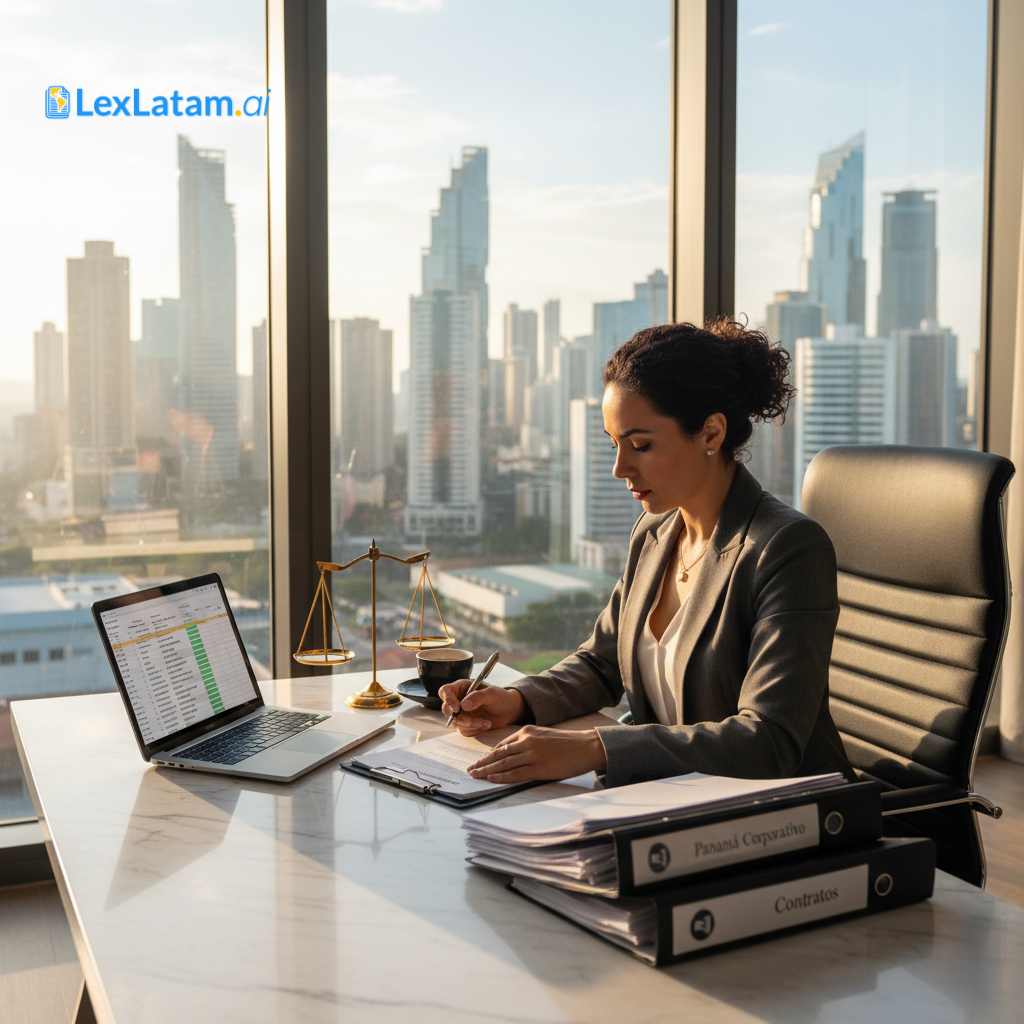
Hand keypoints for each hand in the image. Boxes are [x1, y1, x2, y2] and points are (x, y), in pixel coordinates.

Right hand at [438, 681, 525, 735]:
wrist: (509, 711)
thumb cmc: (500, 697)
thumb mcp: (492, 693)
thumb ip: (478, 697)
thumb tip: (463, 705)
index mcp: (462, 687)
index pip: (445, 691)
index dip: (447, 699)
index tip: (456, 709)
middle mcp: (459, 700)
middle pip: (447, 710)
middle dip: (460, 718)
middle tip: (471, 721)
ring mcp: (462, 713)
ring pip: (456, 723)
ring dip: (471, 725)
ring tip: (487, 722)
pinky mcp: (467, 724)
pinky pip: (464, 730)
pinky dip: (475, 730)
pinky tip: (486, 724)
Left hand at [466, 725, 607, 782]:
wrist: (586, 746)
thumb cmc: (567, 743)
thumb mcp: (544, 736)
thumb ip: (528, 742)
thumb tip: (514, 754)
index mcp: (527, 731)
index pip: (502, 744)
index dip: (489, 754)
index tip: (480, 760)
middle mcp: (526, 741)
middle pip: (498, 753)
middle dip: (482, 762)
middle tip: (470, 769)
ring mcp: (532, 754)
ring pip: (503, 763)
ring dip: (486, 770)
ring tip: (475, 775)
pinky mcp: (538, 768)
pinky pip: (515, 773)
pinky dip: (501, 776)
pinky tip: (491, 778)